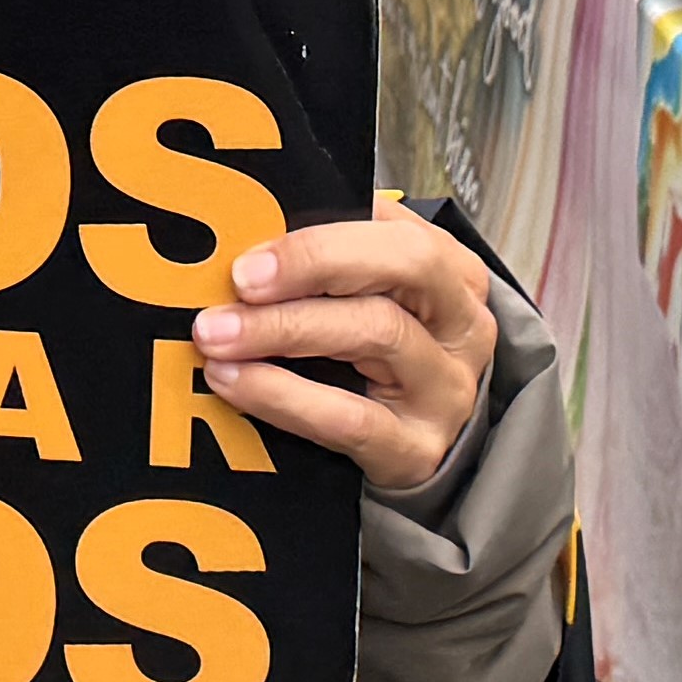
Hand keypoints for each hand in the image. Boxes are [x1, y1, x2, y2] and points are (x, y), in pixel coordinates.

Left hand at [193, 202, 502, 493]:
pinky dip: (283, 396)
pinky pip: (348, 417)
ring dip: (284, 329)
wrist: (407, 446)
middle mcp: (463, 325)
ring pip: (375, 334)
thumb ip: (327, 263)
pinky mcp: (417, 450)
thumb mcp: (368, 299)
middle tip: (239, 283)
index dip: (324, 238)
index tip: (255, 251)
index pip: (399, 231)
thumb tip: (247, 236)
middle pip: (406, 267)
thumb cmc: (378, 358)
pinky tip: (235, 382)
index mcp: (452, 271)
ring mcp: (446, 389)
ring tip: (218, 334)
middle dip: (314, 265)